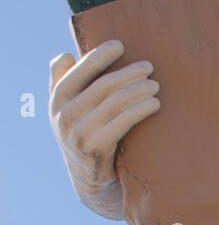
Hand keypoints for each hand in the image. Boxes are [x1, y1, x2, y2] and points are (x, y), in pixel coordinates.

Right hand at [49, 39, 160, 211]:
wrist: (90, 179)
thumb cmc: (84, 135)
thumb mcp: (68, 110)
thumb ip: (63, 82)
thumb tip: (64, 55)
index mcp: (57, 99)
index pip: (79, 71)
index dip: (100, 55)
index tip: (120, 44)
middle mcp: (64, 115)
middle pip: (102, 86)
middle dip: (128, 73)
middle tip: (149, 66)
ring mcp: (79, 133)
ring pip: (114, 102)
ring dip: (138, 90)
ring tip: (155, 85)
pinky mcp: (96, 148)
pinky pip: (122, 122)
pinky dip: (141, 109)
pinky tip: (155, 104)